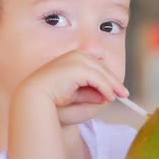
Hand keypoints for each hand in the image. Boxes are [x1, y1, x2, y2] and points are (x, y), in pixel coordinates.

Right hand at [7, 50, 127, 158]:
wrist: (34, 101)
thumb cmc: (52, 103)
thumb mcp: (77, 98)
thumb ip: (91, 95)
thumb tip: (106, 95)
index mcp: (71, 59)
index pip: (95, 66)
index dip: (107, 77)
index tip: (116, 89)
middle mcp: (74, 56)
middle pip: (101, 67)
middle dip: (113, 81)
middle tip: (124, 94)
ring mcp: (75, 59)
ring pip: (101, 72)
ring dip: (112, 85)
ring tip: (120, 97)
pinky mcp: (77, 67)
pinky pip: (98, 78)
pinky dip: (106, 87)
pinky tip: (110, 98)